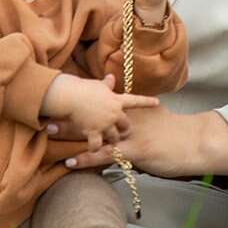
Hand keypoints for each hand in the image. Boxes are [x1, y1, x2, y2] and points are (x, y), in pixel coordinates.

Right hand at [43, 74, 159, 153]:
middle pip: (126, 125)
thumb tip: (111, 77)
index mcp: (116, 100)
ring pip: (114, 136)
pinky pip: (97, 145)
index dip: (147, 102)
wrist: (70, 96)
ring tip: (106, 141)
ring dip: (111, 139)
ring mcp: (105, 124)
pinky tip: (92, 150)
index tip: (157, 102)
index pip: (136, 100)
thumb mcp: (97, 86)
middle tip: (121, 130)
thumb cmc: (82, 88)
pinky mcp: (94, 132)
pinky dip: (94, 148)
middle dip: (124, 129)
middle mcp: (114, 113)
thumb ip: (106, 85)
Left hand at [51, 107, 227, 176]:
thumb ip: (142, 109)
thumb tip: (131, 106)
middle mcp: (129, 118)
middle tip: (48, 109)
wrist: (195, 142)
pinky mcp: (134, 152)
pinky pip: (105, 155)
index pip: (105, 100)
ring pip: (96, 132)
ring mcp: (131, 134)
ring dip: (73, 133)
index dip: (83, 98)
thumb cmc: (176, 133)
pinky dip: (86, 158)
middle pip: (95, 113)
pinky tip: (70, 161)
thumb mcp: (157, 117)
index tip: (64, 93)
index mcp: (135, 108)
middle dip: (72, 112)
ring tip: (49, 133)